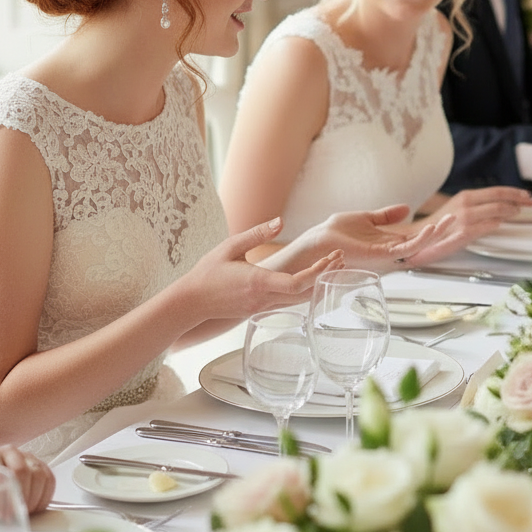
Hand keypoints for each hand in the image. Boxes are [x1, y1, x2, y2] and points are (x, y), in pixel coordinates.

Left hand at [0, 446, 55, 514]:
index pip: (0, 475)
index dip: (2, 498)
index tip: (3, 515)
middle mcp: (9, 452)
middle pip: (22, 471)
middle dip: (20, 498)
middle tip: (15, 516)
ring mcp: (27, 457)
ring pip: (39, 474)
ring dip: (34, 498)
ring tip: (24, 513)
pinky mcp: (39, 465)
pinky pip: (49, 479)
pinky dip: (45, 496)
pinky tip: (35, 506)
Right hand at [185, 218, 344, 315]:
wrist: (189, 303)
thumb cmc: (207, 272)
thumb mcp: (230, 246)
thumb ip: (257, 234)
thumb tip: (281, 221)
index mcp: (258, 282)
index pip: (297, 282)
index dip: (319, 271)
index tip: (332, 257)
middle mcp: (264, 298)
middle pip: (305, 292)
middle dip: (326, 275)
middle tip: (342, 257)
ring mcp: (262, 307)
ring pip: (299, 300)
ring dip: (318, 283)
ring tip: (333, 265)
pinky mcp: (259, 310)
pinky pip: (288, 302)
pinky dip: (304, 291)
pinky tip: (312, 279)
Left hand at [283, 205, 456, 273]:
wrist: (316, 244)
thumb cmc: (332, 234)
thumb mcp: (363, 218)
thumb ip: (384, 216)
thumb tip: (406, 208)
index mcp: (386, 241)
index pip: (414, 236)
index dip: (431, 229)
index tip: (448, 217)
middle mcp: (389, 250)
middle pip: (422, 242)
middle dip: (441, 232)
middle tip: (459, 219)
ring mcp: (386, 255)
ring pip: (419, 245)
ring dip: (437, 234)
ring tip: (453, 221)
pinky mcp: (381, 255)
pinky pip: (406, 247)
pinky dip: (422, 239)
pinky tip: (433, 229)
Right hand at [399, 187, 531, 265]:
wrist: (420, 235)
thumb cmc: (441, 223)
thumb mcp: (459, 206)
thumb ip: (478, 205)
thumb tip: (499, 205)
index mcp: (466, 196)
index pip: (497, 190)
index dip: (515, 192)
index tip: (526, 195)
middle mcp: (467, 204)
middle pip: (501, 199)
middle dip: (520, 201)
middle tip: (531, 203)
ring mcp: (466, 218)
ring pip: (497, 212)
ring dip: (512, 211)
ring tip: (519, 212)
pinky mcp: (465, 232)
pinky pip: (488, 226)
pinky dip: (499, 223)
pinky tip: (504, 224)